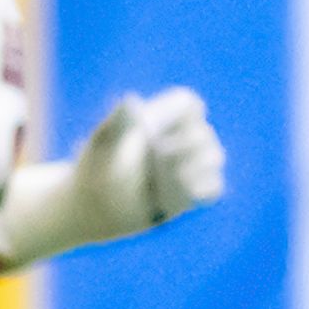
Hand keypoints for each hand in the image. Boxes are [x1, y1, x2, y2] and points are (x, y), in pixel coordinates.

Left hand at [0, 88, 225, 266]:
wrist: (94, 209)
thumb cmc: (95, 170)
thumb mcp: (104, 146)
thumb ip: (119, 123)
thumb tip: (132, 99)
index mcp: (159, 118)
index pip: (187, 103)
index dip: (180, 114)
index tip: (159, 131)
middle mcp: (178, 139)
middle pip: (203, 132)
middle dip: (185, 145)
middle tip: (158, 157)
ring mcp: (189, 166)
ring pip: (214, 157)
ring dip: (196, 167)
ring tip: (169, 178)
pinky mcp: (193, 194)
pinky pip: (214, 188)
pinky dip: (202, 189)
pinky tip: (180, 194)